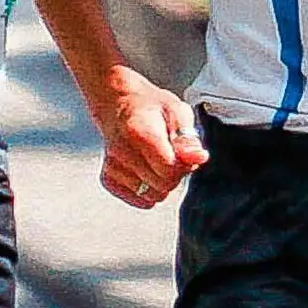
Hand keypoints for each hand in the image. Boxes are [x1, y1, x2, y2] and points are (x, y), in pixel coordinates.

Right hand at [91, 70, 207, 208]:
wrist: (118, 106)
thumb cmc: (150, 108)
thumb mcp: (176, 111)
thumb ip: (188, 137)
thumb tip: (199, 158)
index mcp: (140, 131)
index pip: (169, 168)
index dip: (183, 164)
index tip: (181, 152)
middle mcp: (121, 151)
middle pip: (162, 185)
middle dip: (174, 175)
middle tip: (171, 155)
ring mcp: (113, 167)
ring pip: (152, 196)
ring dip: (162, 184)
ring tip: (158, 162)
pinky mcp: (109, 179)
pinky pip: (140, 200)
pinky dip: (148, 190)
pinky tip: (146, 171)